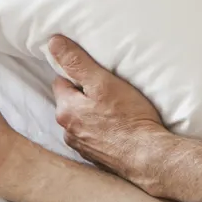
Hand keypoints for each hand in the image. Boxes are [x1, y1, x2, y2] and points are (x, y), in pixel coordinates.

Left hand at [48, 35, 166, 178]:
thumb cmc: (129, 118)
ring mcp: (82, 147)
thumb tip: (53, 42)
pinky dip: (102, 132)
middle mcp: (68, 130)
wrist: (149, 157)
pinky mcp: (96, 158)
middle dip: (85, 96)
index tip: (96, 74)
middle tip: (110, 91)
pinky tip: (119, 129)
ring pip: (82, 121)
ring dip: (93, 115)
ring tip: (116, 111)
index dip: (78, 75)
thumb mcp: (104, 82)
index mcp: (66, 110)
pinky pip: (94, 137)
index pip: (61, 82)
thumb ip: (77, 63)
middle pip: (71, 103)